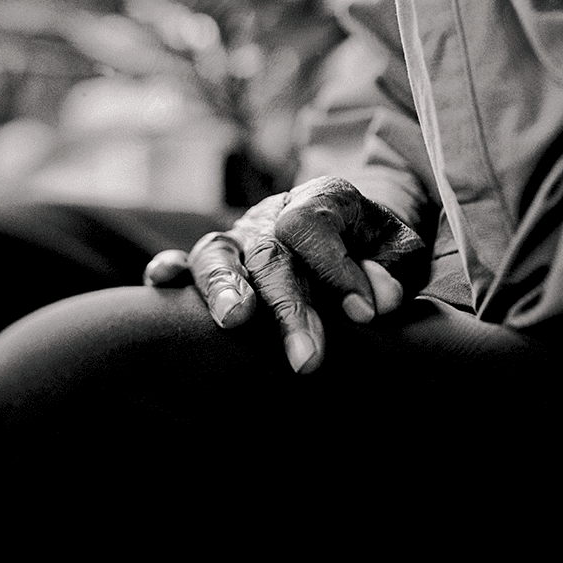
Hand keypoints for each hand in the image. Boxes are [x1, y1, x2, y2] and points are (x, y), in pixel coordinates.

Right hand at [142, 176, 428, 372]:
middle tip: (307, 362)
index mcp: (323, 201)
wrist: (352, 233)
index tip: (363, 315)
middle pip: (271, 254)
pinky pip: (182, 261)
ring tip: (235, 321)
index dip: (336, 269)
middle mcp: (273, 216)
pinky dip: (169, 270)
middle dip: (288, 308)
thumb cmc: (376, 252)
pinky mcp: (215, 260)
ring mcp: (239, 237)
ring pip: (218, 252)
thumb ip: (395, 271)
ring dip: (224, 287)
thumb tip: (377, 302)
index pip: (316, 225)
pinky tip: (162, 283)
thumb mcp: (400, 254)